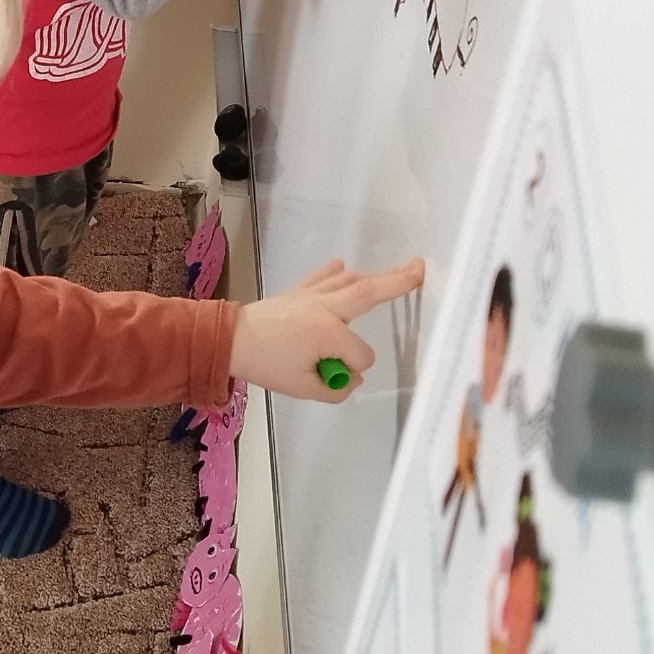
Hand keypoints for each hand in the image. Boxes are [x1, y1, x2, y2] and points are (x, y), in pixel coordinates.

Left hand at [228, 256, 425, 400]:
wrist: (232, 340)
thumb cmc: (267, 365)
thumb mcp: (304, 389)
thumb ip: (336, 388)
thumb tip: (350, 376)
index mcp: (330, 332)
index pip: (362, 355)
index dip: (354, 369)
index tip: (336, 376)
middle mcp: (326, 307)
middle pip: (370, 292)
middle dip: (398, 281)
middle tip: (421, 268)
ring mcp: (312, 294)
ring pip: (350, 281)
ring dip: (374, 276)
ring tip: (398, 271)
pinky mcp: (298, 291)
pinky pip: (322, 277)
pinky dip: (334, 272)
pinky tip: (341, 265)